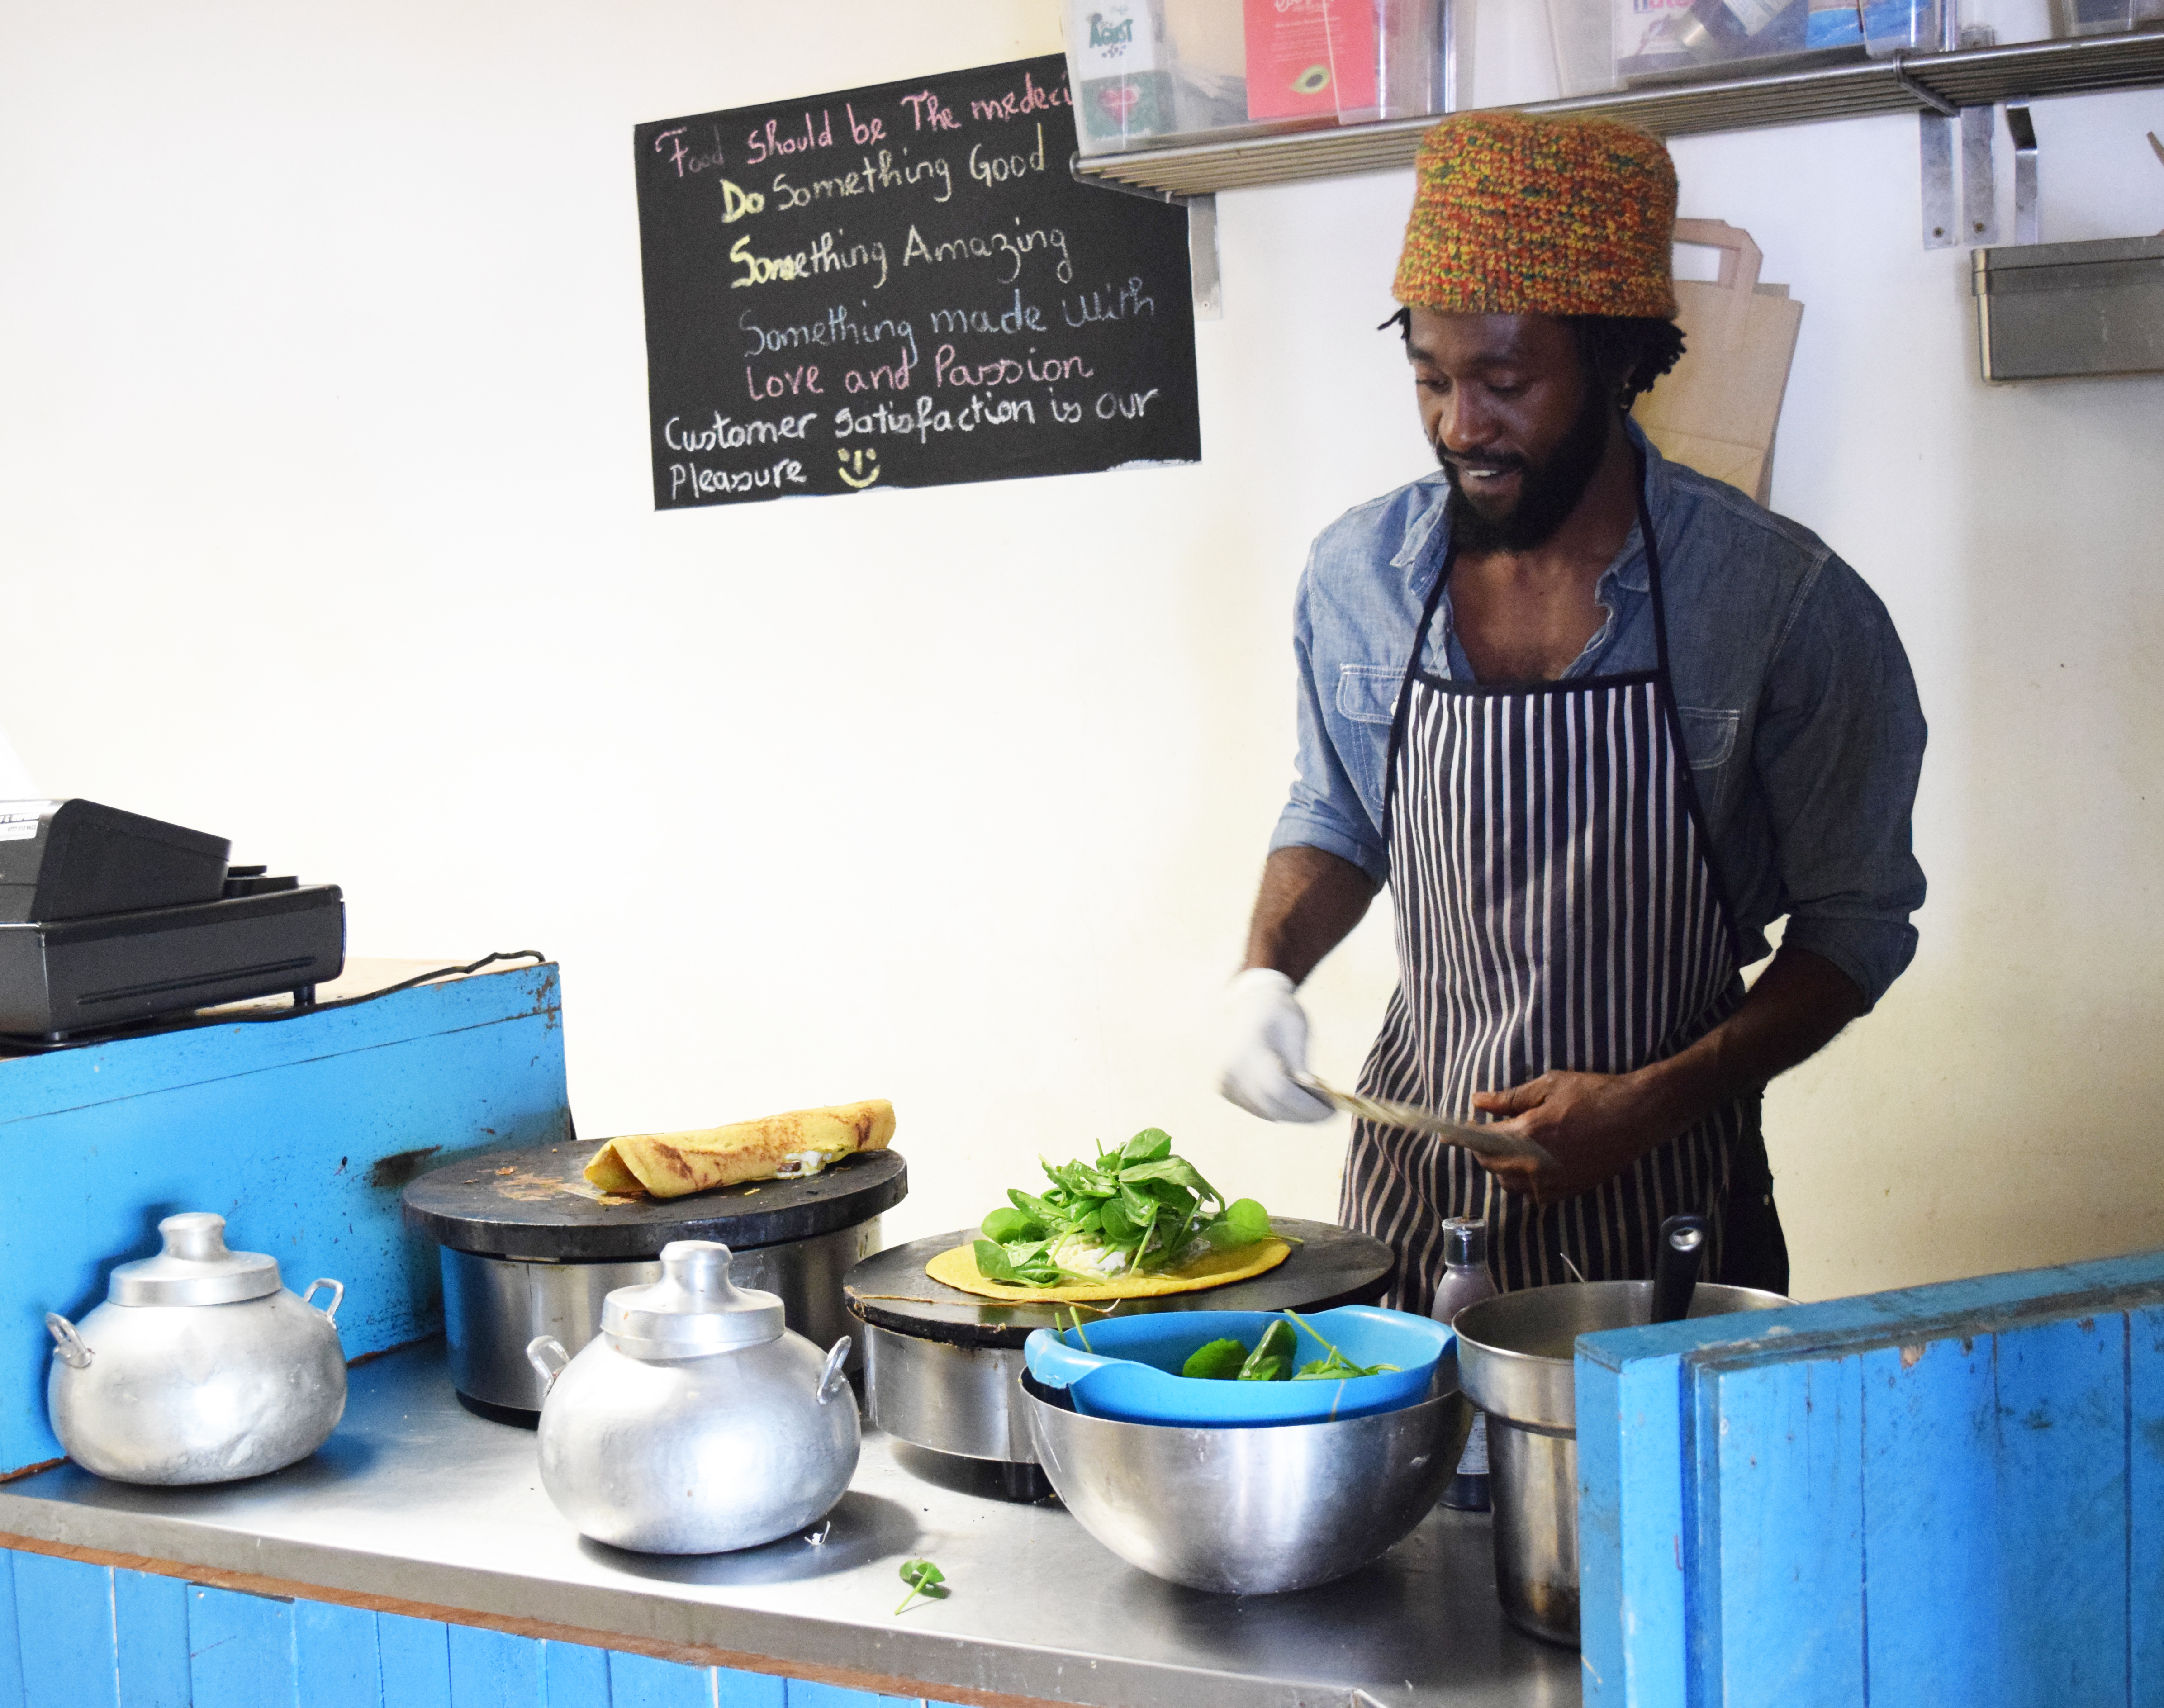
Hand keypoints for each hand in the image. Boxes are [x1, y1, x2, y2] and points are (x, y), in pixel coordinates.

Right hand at [1218, 968, 1334, 1122]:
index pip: (1278, 1089)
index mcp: (1248, 1048)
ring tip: (1318, 1109)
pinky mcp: (1225, 1089)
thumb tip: (1311, 1092)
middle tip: (1330, 1114)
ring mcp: (1225, 1081)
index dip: (1306, 1106)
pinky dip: (1280, 1110)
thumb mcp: (1297, 1028)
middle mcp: (1231, 1068)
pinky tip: (1297, 1102)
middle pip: (1272, 1106)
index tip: (1331, 1112)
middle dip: (1305, 1115)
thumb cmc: (1280, 1014)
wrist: (1253, 1006)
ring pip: (1266, 1112)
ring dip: (1294, 1115)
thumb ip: (1301, 1062)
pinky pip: (1258, 1109)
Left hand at [1470, 1070, 1685, 1207]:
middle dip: (1482, 1151)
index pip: (1480, 1143)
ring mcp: (1553, 1182)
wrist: (1637, 1115)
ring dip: (1502, 1168)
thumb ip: (1509, 1098)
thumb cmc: (1594, 1094)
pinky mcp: (1569, 1190)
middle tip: (1485, 1134)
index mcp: (1527, 1135)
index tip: (1449, 1134)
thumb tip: (1479, 1100)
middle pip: (1492, 1166)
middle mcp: (1536, 1164)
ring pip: (1511, 1184)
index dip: (1462, 1137)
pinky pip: (1534, 1194)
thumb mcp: (1548, 1086)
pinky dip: (1526, 1181)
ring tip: (1509, 1147)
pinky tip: (1533, 1163)